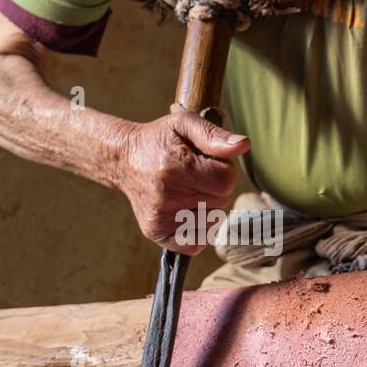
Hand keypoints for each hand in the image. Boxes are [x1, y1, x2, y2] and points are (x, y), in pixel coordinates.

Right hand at [118, 113, 249, 252]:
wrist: (123, 159)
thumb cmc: (158, 140)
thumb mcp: (183, 124)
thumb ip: (214, 135)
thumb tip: (243, 145)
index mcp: (175, 168)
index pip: (226, 182)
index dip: (224, 170)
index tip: (208, 162)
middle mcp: (166, 196)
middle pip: (221, 201)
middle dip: (215, 187)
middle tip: (194, 174)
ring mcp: (161, 218)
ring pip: (211, 221)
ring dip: (207, 206)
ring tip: (187, 189)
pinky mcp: (157, 232)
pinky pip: (196, 242)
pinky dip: (198, 228)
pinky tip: (185, 209)